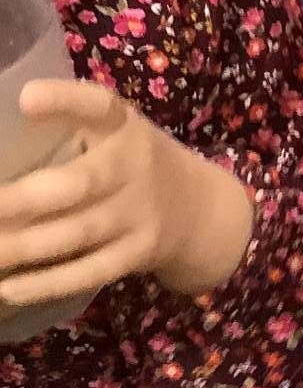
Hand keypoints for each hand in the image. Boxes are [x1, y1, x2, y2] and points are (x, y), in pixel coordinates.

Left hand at [0, 81, 253, 306]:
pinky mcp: (137, 253)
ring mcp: (139, 214)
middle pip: (78, 184)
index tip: (26, 98)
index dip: (64, 100)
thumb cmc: (132, 163)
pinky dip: (47, 282)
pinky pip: (88, 271)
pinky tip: (8, 288)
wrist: (199, 210)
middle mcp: (134, 166)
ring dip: (23, 247)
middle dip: (22, 200)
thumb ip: (64, 130)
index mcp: (122, 126)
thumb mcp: (112, 131)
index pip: (98, 105)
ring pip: (76, 233)